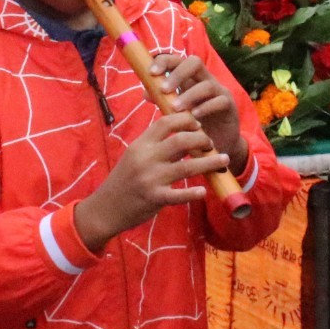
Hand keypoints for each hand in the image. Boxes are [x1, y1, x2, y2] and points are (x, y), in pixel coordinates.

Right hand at [74, 113, 228, 251]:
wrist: (105, 208)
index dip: (186, 120)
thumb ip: (154, 144)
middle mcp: (146, 158)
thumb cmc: (123, 180)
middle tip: (211, 144)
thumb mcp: (134, 156)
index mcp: (140, 145)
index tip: (199, 124)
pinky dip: (193, 193)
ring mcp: (151, 179)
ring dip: (210, 163)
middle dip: (202, 139)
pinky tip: (204, 191)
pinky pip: (179, 195)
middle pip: (181, 140)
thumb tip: (181, 131)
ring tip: (224, 161)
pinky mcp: (155, 198)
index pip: (166, 122)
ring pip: (187, 167)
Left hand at [150, 52, 245, 169]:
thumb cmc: (195, 124)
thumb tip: (146, 93)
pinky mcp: (230, 105)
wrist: (218, 143)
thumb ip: (163, 101)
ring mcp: (219, 91)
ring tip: (175, 108)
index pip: (178, 60)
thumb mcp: (176, 112)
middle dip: (177, 74)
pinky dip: (205, 107)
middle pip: (194, 62)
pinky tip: (194, 116)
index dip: (164, 61)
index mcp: (191, 78)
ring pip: (207, 84)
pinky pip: (219, 101)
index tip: (151, 73)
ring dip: (189, 95)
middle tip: (164, 90)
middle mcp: (206, 80)